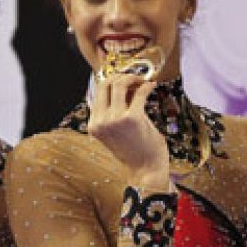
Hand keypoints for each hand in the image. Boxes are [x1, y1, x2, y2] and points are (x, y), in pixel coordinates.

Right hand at [87, 74, 168, 188]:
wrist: (145, 169)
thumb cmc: (134, 151)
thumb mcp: (116, 130)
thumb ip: (115, 110)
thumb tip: (125, 85)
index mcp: (93, 124)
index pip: (97, 92)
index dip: (112, 81)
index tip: (124, 80)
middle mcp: (100, 121)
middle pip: (106, 83)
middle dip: (121, 76)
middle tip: (134, 78)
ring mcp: (115, 119)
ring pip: (120, 84)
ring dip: (133, 78)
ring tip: (143, 82)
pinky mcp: (132, 118)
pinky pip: (139, 93)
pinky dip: (147, 86)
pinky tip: (152, 86)